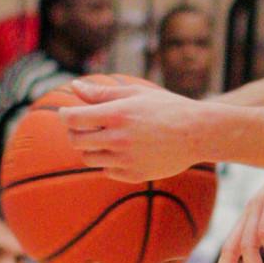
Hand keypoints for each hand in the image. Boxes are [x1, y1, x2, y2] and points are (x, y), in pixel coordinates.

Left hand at [63, 79, 204, 180]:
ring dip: (90, 147)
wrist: (198, 133)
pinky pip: (106, 171)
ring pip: (89, 158)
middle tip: (85, 126)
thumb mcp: (136, 93)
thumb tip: (74, 87)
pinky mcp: (134, 175)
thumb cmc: (167, 107)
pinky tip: (122, 151)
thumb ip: (102, 93)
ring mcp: (126, 160)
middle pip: (76, 141)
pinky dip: (108, 162)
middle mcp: (119, 139)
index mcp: (117, 115)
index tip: (68, 114)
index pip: (73, 119)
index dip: (66, 116)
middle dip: (75, 132)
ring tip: (105, 137)